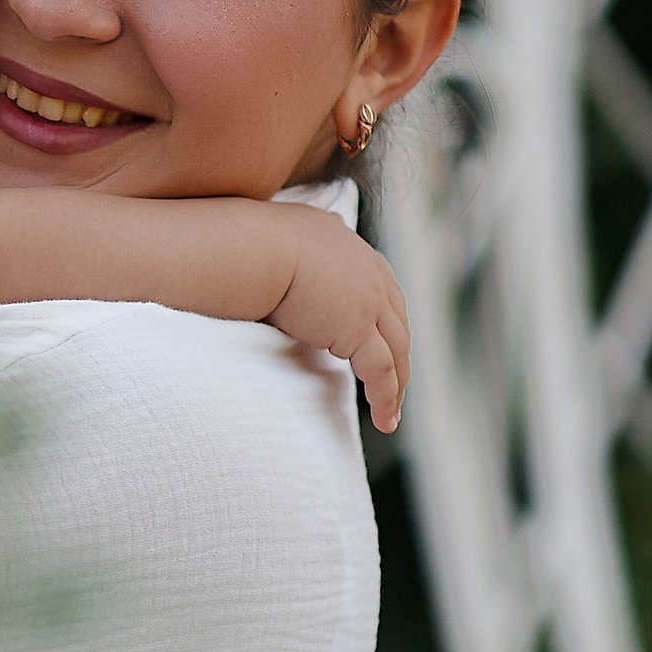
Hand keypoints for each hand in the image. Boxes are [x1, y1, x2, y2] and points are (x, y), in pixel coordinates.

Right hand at [271, 214, 409, 431]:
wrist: (253, 249)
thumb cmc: (252, 243)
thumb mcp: (287, 232)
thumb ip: (300, 243)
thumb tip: (283, 244)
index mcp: (357, 254)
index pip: (383, 295)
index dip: (385, 325)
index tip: (382, 348)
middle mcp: (372, 276)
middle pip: (397, 325)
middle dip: (399, 358)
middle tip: (394, 386)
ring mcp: (368, 303)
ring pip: (396, 352)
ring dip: (397, 386)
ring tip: (391, 414)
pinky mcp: (357, 330)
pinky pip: (380, 372)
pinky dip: (385, 398)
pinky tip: (384, 419)